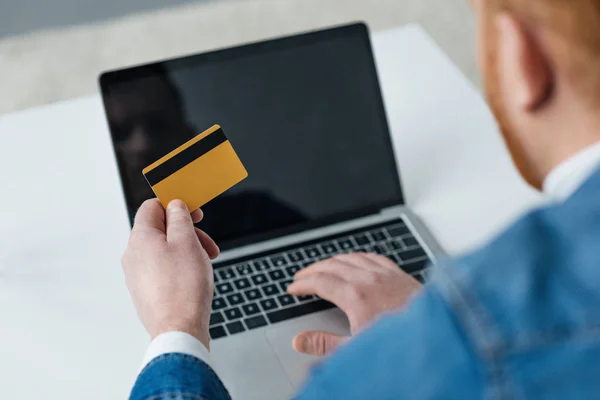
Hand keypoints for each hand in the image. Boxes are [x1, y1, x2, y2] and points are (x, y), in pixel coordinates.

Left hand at [122, 199, 219, 348]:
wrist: (178, 329)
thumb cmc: (183, 287)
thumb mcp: (187, 241)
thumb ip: (179, 218)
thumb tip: (174, 206)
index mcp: (140, 238)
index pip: (152, 207)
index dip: (174, 205)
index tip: (193, 212)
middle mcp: (133, 255)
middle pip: (160, 230)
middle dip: (187, 232)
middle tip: (206, 241)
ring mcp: (137, 275)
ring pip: (164, 250)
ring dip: (187, 249)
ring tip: (206, 261)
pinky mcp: (145, 291)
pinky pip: (162, 269)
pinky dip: (180, 266)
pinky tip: (195, 276)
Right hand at [287, 253, 421, 355]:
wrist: (436, 335)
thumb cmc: (399, 343)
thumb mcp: (356, 348)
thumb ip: (325, 344)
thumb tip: (301, 341)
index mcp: (355, 296)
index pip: (320, 282)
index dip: (302, 284)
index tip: (293, 288)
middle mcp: (369, 279)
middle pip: (332, 265)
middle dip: (312, 270)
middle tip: (301, 277)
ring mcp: (385, 274)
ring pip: (351, 257)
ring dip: (332, 261)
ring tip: (323, 267)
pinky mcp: (399, 273)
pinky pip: (372, 256)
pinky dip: (357, 256)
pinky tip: (356, 260)